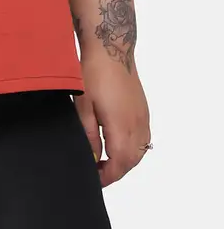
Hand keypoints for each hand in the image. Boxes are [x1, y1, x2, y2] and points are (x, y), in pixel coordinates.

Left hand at [75, 53, 151, 188]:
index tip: (94, 179)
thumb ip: (88, 135)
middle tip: (97, 171)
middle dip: (115, 171)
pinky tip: (118, 143)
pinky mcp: (143, 110)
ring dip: (124, 161)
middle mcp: (137, 125)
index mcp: (121, 127)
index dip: (107, 176)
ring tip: (105, 159)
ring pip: (139, 151)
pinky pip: (143, 138)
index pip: (119, 164)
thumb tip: (93, 157)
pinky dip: (132, 148)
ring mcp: (143, 117)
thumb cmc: (94, 74)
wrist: (111, 49)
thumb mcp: (83, 106)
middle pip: (131, 161)